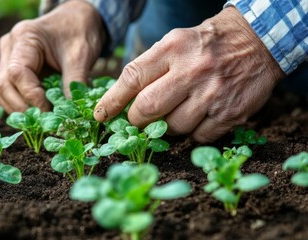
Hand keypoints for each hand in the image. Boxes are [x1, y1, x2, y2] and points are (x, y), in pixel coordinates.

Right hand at [0, 0, 104, 112]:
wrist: (78, 20)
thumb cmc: (79, 32)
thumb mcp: (81, 56)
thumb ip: (75, 83)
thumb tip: (71, 113)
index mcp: (24, 38)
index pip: (17, 74)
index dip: (31, 97)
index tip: (50, 112)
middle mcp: (10, 47)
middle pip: (3, 85)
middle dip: (23, 108)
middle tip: (45, 122)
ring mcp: (8, 58)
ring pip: (2, 92)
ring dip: (20, 110)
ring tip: (43, 120)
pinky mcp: (12, 69)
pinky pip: (9, 92)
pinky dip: (22, 105)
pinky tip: (40, 112)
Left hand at [94, 7, 284, 141]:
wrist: (257, 41)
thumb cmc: (206, 45)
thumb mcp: (175, 41)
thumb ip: (150, 67)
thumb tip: (121, 100)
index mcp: (172, 49)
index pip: (132, 78)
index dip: (111, 101)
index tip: (101, 115)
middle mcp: (191, 70)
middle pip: (148, 108)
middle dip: (136, 120)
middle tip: (137, 120)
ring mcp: (212, 93)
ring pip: (173, 127)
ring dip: (167, 127)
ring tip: (175, 112)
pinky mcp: (230, 113)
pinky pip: (198, 136)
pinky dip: (192, 133)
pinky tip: (198, 117)